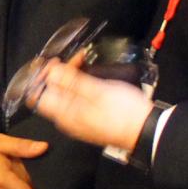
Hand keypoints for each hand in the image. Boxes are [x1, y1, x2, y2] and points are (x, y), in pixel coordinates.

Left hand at [28, 54, 151, 152]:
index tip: (50, 62)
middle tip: (74, 57)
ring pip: (68, 93)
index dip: (41, 77)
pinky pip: (80, 98)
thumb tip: (49, 72)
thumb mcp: (97, 92)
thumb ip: (71, 82)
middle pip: (54, 92)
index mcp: (65, 114)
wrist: (148, 131)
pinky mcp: (92, 117)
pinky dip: (82, 83)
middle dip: (60, 72)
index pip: (39, 96)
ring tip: (84, 58)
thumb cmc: (123, 112)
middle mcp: (68, 118)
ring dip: (72, 75)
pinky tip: (91, 72)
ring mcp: (80, 118)